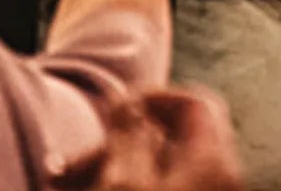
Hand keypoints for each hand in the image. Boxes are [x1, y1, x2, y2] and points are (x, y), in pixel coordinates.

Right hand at [54, 88, 245, 190]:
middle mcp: (217, 183)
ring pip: (157, 176)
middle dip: (116, 146)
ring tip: (63, 181)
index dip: (152, 98)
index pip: (196, 104)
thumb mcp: (122, 181)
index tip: (111, 110)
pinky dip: (123, 186)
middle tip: (67, 166)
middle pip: (172, 144)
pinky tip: (85, 189)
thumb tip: (127, 99)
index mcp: (214, 165)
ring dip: (110, 171)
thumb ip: (128, 132)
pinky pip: (156, 190)